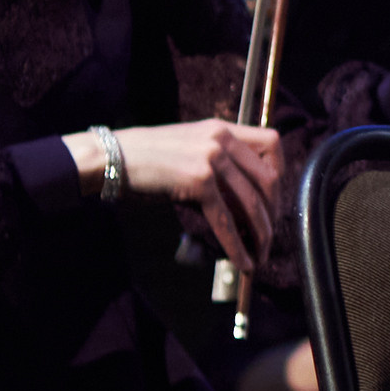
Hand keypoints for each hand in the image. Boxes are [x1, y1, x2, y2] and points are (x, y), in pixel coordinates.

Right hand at [75, 119, 283, 273]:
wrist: (110, 157)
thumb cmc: (144, 157)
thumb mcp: (189, 147)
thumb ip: (218, 162)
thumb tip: (240, 198)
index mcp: (222, 128)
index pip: (271, 144)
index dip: (279, 174)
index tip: (274, 200)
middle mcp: (221, 139)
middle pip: (267, 178)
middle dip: (272, 213)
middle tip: (269, 236)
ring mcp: (210, 159)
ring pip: (251, 202)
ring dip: (260, 234)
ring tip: (261, 255)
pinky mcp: (197, 181)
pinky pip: (225, 220)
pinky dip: (237, 245)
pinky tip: (243, 262)